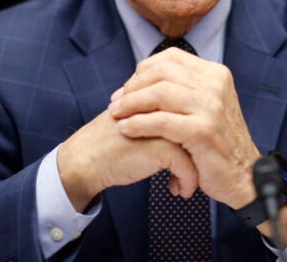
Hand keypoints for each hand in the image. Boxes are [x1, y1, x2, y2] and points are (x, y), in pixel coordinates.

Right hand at [57, 109, 198, 211]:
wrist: (85, 160)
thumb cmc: (109, 143)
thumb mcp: (138, 121)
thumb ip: (159, 117)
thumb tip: (187, 126)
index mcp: (157, 96)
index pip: (194, 113)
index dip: (196, 137)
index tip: (194, 156)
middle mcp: (164, 107)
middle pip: (199, 128)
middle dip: (201, 153)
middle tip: (198, 169)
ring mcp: (164, 125)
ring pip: (198, 146)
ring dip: (196, 169)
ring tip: (187, 183)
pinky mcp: (162, 146)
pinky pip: (189, 166)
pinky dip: (188, 181)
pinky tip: (178, 190)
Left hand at [109, 48, 260, 210]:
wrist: (243, 175)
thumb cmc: (217, 143)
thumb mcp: (207, 105)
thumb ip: (184, 88)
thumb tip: (144, 76)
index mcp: (215, 74)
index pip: (170, 58)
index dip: (143, 71)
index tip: (127, 88)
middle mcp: (215, 85)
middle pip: (161, 73)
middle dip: (133, 86)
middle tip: (116, 102)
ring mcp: (211, 107)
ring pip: (159, 94)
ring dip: (131, 104)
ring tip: (116, 115)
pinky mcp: (203, 131)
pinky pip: (161, 121)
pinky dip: (138, 124)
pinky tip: (126, 129)